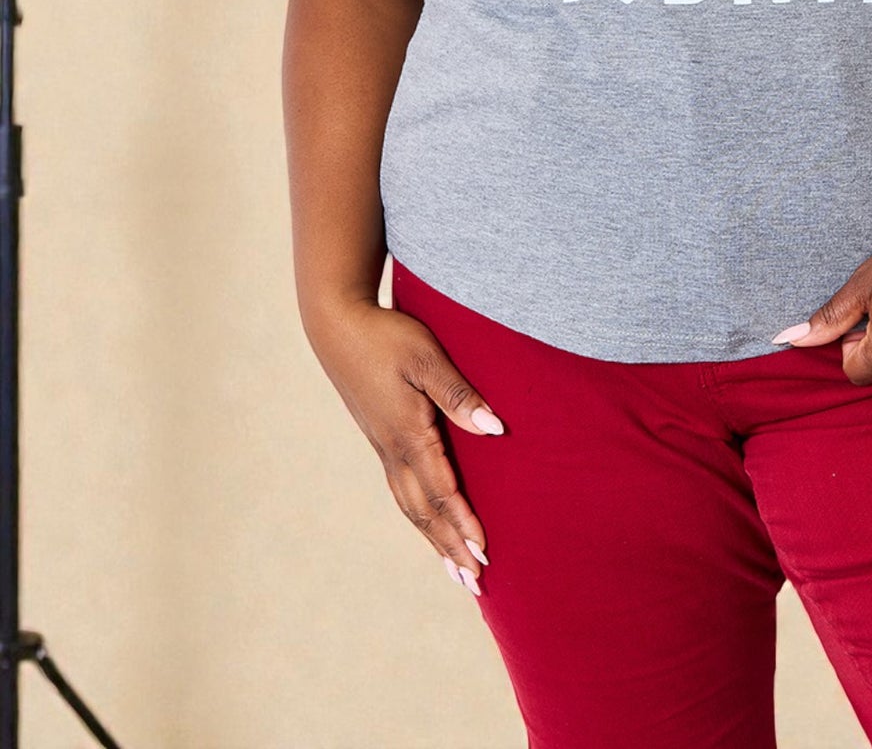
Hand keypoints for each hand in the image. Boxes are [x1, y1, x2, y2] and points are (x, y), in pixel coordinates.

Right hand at [304, 297, 504, 593]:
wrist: (338, 325)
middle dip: (451, 548)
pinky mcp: (380, 439)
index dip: (464, 524)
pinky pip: (402, 491)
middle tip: (475, 585)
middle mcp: (393, 450)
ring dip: (435, 540)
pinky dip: (421, 517)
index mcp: (407, 434)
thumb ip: (459, 394)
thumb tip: (495, 429)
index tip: (485, 556)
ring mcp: (383, 447)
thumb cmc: (388, 336)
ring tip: (456, 570)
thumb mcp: (428, 358)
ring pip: (411, 507)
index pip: (442, 491)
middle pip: (425, 512)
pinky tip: (430, 524)